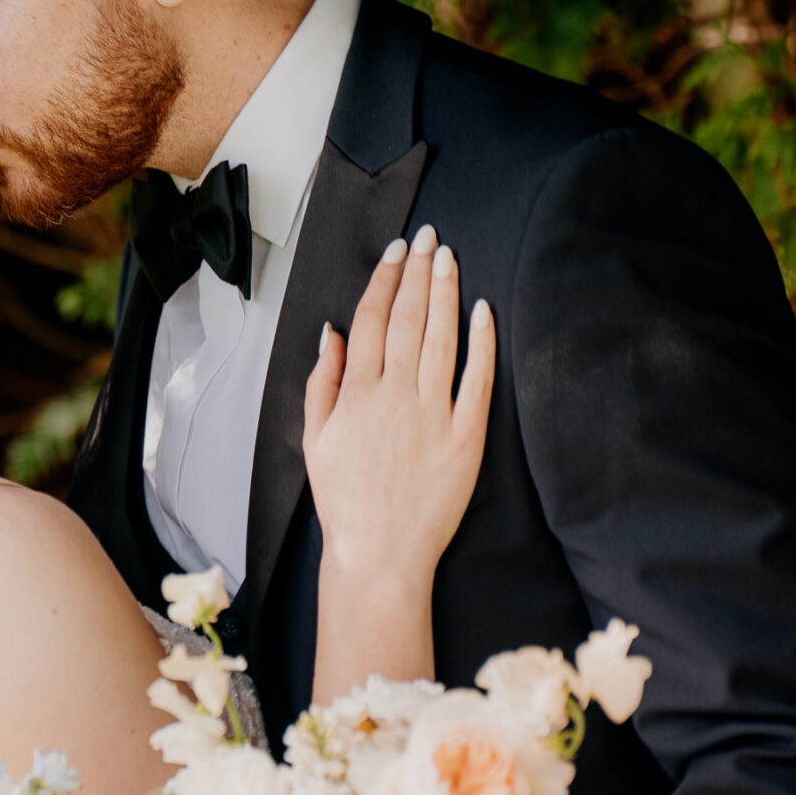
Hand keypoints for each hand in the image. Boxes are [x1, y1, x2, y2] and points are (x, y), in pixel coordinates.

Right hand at [303, 225, 494, 693]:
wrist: (379, 557)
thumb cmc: (345, 501)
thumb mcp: (313, 439)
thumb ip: (322, 382)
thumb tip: (331, 333)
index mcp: (355, 394)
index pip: (369, 320)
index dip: (384, 280)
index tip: (396, 251)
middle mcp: (394, 397)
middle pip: (407, 319)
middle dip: (417, 272)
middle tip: (428, 237)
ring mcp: (432, 415)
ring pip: (440, 338)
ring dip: (445, 292)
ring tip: (449, 258)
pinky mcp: (466, 437)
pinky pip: (477, 379)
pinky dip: (481, 342)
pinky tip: (482, 310)